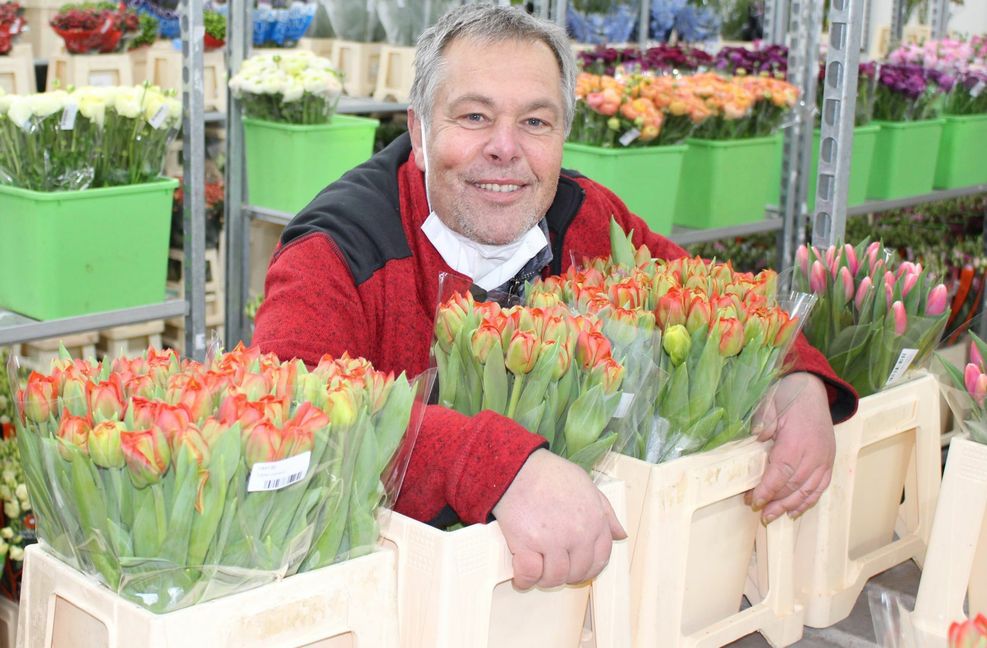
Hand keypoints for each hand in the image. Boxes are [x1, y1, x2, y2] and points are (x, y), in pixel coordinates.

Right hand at [492, 449, 625, 589]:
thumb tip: (620, 534)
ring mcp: (553, 541)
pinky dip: (525, 580)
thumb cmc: (549, 473)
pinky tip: (522, 577)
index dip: (589, 568)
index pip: (601, 558)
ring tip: (537, 572)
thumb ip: (606, 512)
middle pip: (578, 572)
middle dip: (566, 575)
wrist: (518, 468)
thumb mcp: (586, 485)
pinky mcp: (528, 545)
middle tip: (554, 569)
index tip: (577, 568)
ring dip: (545, 579)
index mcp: (595, 521)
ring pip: (555, 577)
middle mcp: (578, 534)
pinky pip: (530, 575)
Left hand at [747, 372, 834, 523]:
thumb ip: (762, 421)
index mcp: (796, 440)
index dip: (767, 489)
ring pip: (808, 490)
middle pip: (794, 485)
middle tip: (758, 511)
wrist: (812, 388)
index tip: (753, 500)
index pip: (781, 472)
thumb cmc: (787, 396)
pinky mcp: (829, 460)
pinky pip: (821, 486)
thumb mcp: (769, 402)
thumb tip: (756, 438)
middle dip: (775, 501)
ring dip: (789, 506)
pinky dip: (808, 500)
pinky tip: (794, 510)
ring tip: (772, 516)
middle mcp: (813, 453)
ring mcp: (824, 458)